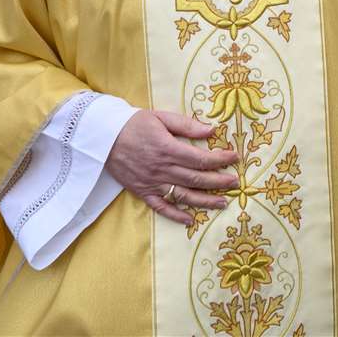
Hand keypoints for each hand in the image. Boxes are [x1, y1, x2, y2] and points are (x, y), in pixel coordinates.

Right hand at [105, 109, 239, 225]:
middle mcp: (162, 169)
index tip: (235, 157)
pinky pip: (162, 207)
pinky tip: (190, 220)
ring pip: (184, 196)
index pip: (201, 158)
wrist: (102, 137)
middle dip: (219, 181)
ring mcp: (152, 183)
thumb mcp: (161, 117)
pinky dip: (176, 215)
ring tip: (223, 202)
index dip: (220, 159)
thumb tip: (211, 131)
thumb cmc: (133, 124)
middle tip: (235, 182)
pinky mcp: (142, 192)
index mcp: (168, 148)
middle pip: (196, 179)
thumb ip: (186, 125)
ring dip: (205, 201)